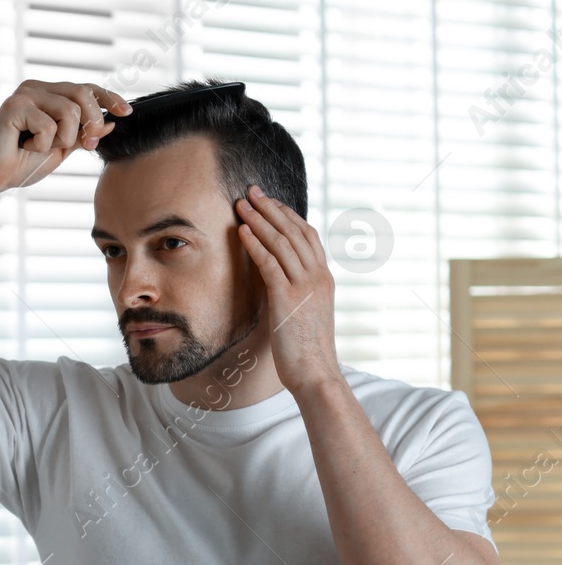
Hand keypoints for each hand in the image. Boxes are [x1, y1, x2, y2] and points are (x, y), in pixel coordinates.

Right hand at [0, 80, 129, 196]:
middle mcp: (37, 88)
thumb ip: (83, 134)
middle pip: (83, 93)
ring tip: (40, 148)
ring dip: (63, 139)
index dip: (109, 97)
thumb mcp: (61, 149)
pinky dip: (42, 144)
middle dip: (91, 123)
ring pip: (70, 111)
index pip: (86, 88)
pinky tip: (24, 147)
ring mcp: (25, 95)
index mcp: (48, 94)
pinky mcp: (14, 106)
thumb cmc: (20, 163)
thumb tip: (112, 122)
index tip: (126, 112)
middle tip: (84, 145)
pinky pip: (49, 125)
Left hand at [235, 186, 341, 393]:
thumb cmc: (306, 350)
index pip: (307, 236)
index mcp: (324, 279)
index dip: (288, 216)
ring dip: (260, 220)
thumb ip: (296, 293)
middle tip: (252, 190)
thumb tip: (278, 283)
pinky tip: (242, 232)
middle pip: (294, 231)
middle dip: (271, 208)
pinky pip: (270, 264)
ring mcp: (305, 286)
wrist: (316, 373)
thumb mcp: (305, 314)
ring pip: (282, 242)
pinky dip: (255, 244)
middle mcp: (318, 277)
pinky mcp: (288, 298)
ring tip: (241, 204)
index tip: (270, 202)